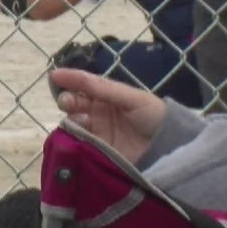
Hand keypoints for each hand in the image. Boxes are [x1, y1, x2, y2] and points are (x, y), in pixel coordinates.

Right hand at [50, 68, 165, 163]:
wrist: (172, 151)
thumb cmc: (155, 118)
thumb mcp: (132, 98)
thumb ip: (102, 88)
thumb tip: (68, 76)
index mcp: (109, 96)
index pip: (85, 85)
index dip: (70, 79)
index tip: (54, 76)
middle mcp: (99, 112)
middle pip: (75, 103)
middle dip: (68, 100)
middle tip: (67, 102)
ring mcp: (97, 132)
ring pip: (73, 122)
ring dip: (73, 118)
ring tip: (82, 121)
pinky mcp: (96, 151)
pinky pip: (78, 141)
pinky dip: (74, 137)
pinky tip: (80, 134)